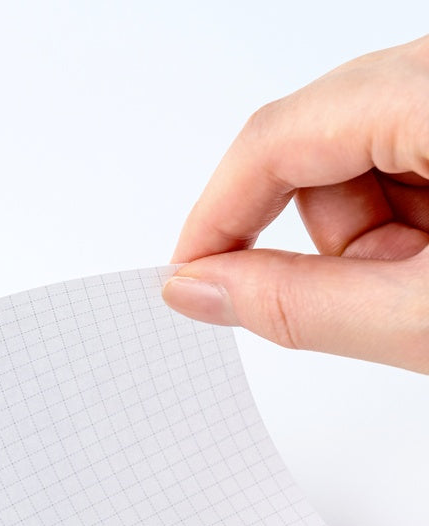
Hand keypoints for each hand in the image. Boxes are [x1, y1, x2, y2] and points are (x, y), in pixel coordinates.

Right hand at [163, 34, 428, 373]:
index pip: (278, 135)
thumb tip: (198, 289)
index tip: (191, 278)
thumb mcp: (428, 318)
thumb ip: (301, 306)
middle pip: (319, 145)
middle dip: (331, 238)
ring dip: (378, 232)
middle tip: (383, 299)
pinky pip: (406, 147)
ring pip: (362, 151)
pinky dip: (416, 214)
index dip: (219, 216)